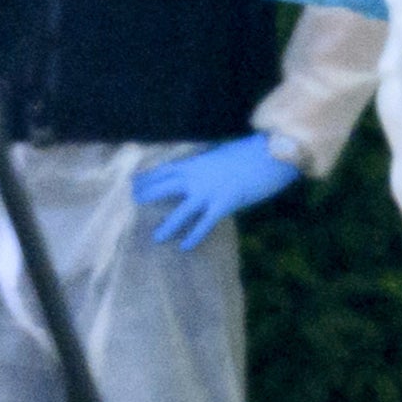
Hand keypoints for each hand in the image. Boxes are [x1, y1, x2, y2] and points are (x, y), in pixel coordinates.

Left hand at [133, 133, 302, 250]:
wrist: (269, 155)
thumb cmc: (249, 154)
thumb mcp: (221, 156)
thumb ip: (206, 166)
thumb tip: (200, 171)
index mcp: (195, 163)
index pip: (164, 170)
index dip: (148, 177)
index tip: (132, 182)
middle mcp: (196, 177)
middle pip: (164, 187)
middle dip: (147, 196)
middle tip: (133, 205)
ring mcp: (209, 191)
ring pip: (181, 211)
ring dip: (168, 226)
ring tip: (156, 238)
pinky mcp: (224, 203)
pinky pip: (204, 223)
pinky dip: (194, 236)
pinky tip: (185, 247)